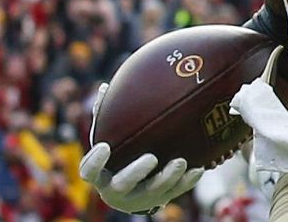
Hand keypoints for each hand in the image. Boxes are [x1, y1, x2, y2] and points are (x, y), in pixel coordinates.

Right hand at [79, 83, 203, 212]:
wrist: (130, 192)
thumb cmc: (116, 157)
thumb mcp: (108, 139)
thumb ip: (104, 116)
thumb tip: (105, 87)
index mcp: (100, 175)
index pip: (89, 172)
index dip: (95, 162)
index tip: (105, 146)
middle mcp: (116, 191)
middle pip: (123, 184)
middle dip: (137, 172)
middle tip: (151, 157)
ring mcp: (139, 198)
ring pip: (152, 192)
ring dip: (167, 177)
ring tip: (181, 161)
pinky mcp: (159, 200)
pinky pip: (174, 192)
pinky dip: (186, 182)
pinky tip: (198, 169)